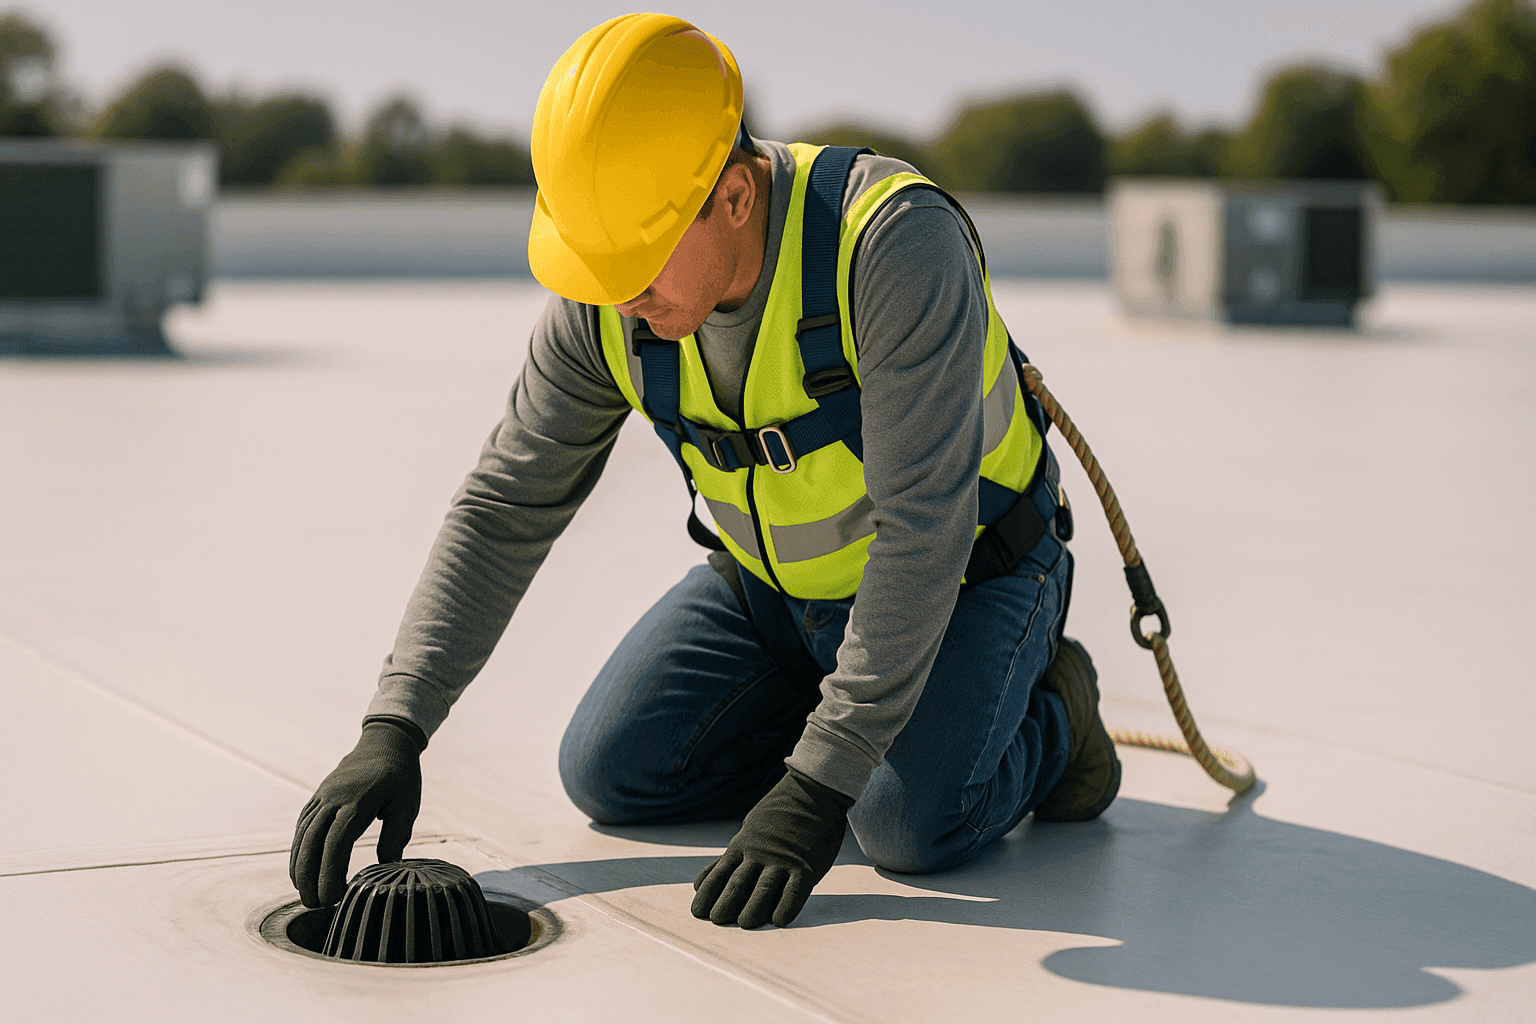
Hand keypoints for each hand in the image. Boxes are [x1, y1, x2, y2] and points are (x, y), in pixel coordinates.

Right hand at [289, 720, 422, 907]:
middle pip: (312, 842)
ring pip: (302, 836)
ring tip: (305, 896)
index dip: (330, 872)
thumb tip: (386, 867)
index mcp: (358, 800)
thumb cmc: (401, 777)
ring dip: (299, 867)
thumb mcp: (407, 804)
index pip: (337, 842)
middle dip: (309, 877)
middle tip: (314, 905)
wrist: (384, 742)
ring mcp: (322, 796)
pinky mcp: (317, 797)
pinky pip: (302, 826)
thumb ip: (396, 835)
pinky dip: (298, 850)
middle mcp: (334, 798)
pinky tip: (300, 871)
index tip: (331, 897)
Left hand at [691, 768, 852, 927]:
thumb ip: (726, 861)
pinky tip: (779, 920)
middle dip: (727, 902)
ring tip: (745, 923)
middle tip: (718, 919)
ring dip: (754, 906)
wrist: (813, 791)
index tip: (698, 911)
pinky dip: (787, 905)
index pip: (721, 873)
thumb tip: (698, 884)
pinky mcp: (807, 865)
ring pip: (765, 887)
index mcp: (744, 846)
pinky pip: (795, 889)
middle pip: (740, 882)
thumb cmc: (779, 815)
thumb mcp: (748, 832)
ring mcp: (784, 859)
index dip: (709, 892)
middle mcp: (760, 854)